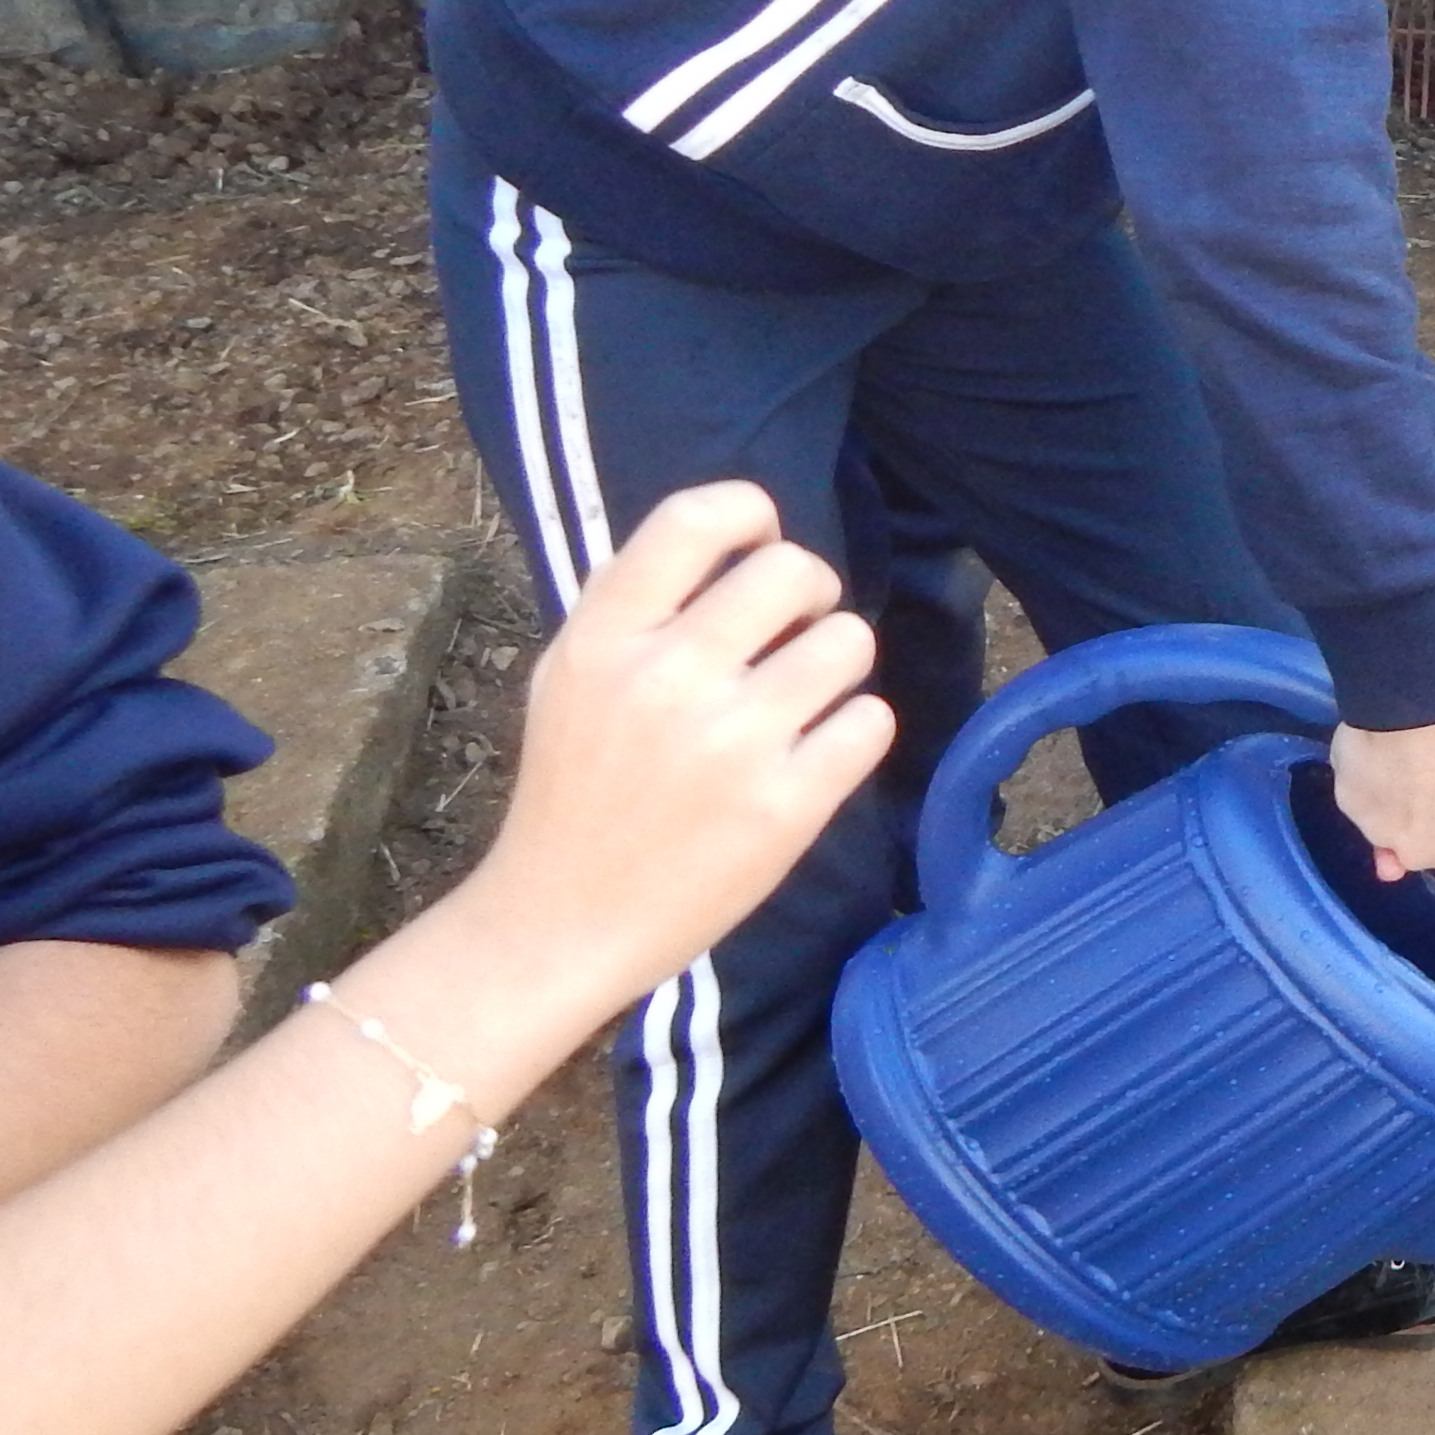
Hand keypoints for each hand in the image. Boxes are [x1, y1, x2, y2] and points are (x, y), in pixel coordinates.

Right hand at [449, 484, 889, 1031]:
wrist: (563, 920)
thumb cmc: (575, 790)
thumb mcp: (568, 677)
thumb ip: (633, 605)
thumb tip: (729, 538)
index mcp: (603, 639)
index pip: (695, 519)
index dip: (750, 513)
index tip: (762, 540)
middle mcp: (667, 679)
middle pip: (794, 572)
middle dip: (810, 594)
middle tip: (793, 632)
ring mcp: (732, 745)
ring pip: (849, 642)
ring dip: (838, 662)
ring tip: (803, 696)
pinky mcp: (786, 807)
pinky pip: (871, 722)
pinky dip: (856, 729)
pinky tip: (818, 750)